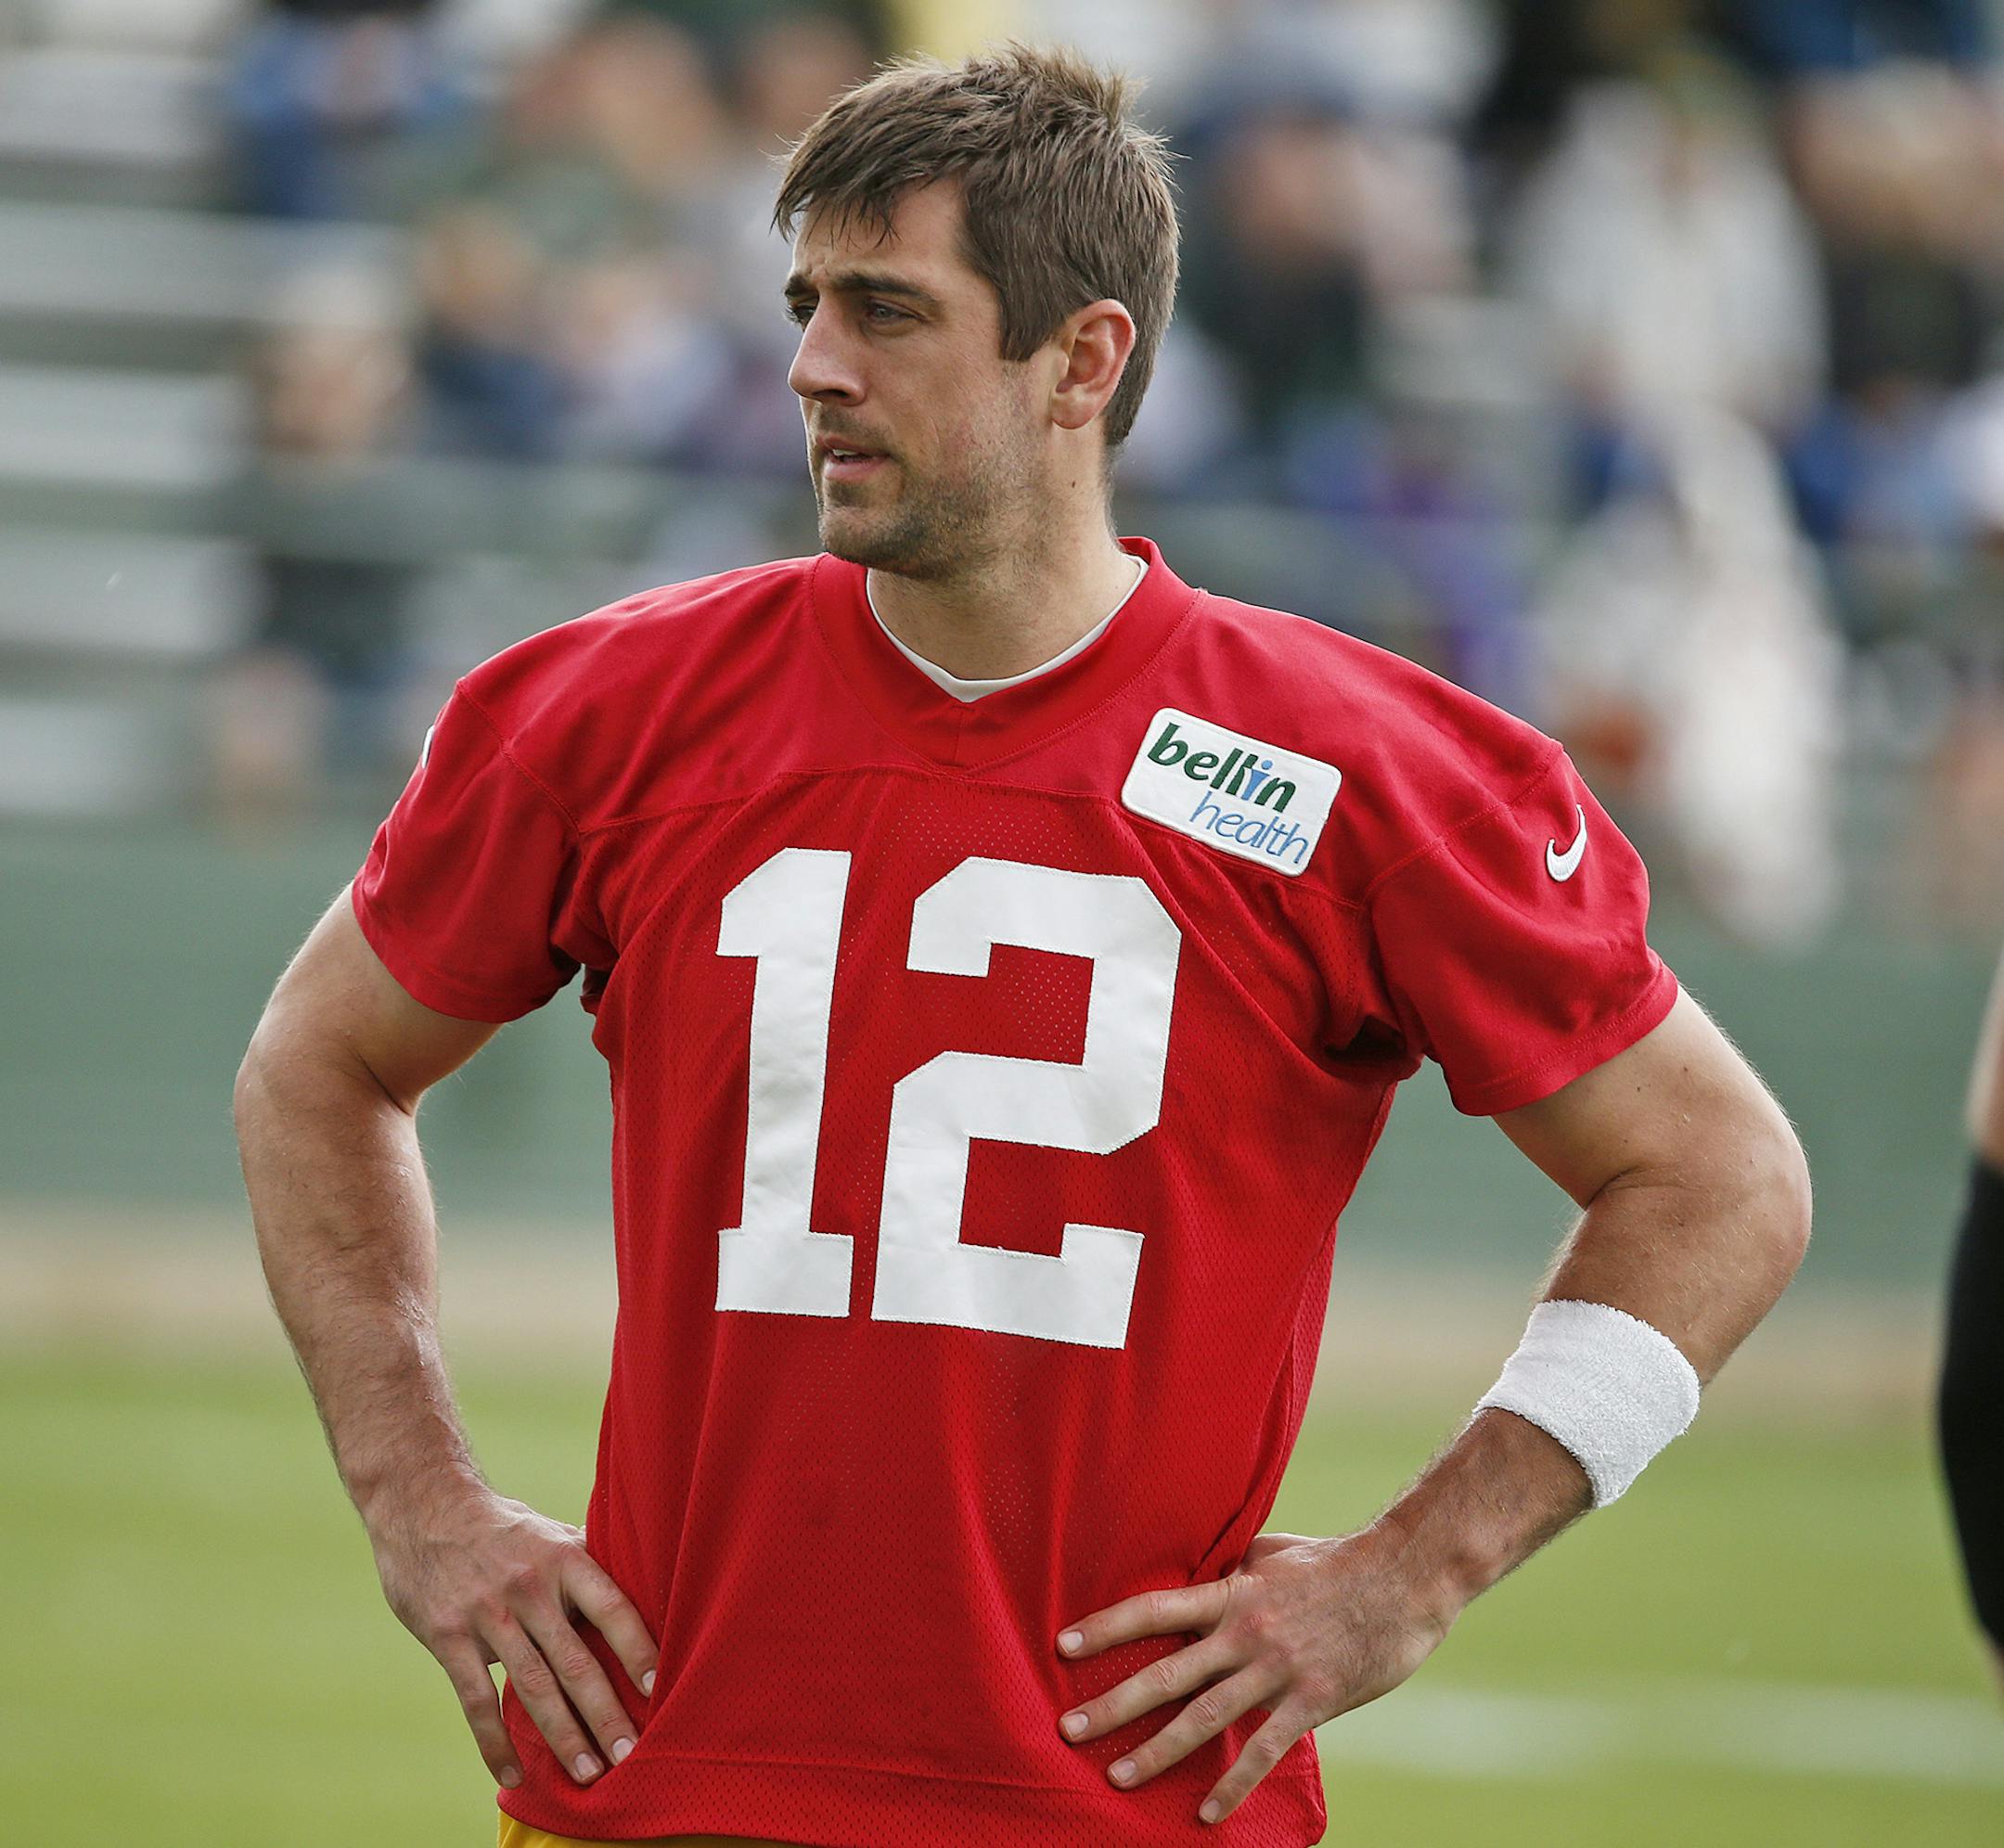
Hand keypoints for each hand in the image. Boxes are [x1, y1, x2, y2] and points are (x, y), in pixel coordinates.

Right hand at [369, 1485, 659, 1789]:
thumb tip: (646, 1583)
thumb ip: (590, 1565)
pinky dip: (495, 1742)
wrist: (424, 1505)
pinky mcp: (448, 1636)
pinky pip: (476, 1699)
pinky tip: (513, 1774)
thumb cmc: (503, 1527)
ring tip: (588, 1774)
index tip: (660, 1689)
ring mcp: (488, 1614)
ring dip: (562, 1735)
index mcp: (565, 1558)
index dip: (637, 1648)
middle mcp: (531, 1587)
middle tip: (631, 1755)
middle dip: (606, 1712)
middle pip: (575, 1660)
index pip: (612, 1607)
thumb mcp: (552, 1532)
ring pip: (532, 1686)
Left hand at [1054, 1528, 1451, 1824]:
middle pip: (1166, 1673)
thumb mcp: (1271, 1552)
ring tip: (1116, 1776)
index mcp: (1231, 1594)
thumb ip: (1232, 1570)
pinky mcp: (1311, 1699)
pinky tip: (1207, 1814)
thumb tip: (1201, 1572)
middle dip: (1114, 1704)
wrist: (1404, 1576)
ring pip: (1204, 1717)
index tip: (1063, 1645)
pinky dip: (1234, 1785)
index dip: (1106, 1627)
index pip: (1154, 1609)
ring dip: (1157, 1750)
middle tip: (1067, 1728)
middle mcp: (1245, 1633)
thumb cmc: (1334, 1560)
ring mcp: (1276, 1669)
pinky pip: (1264, 1750)